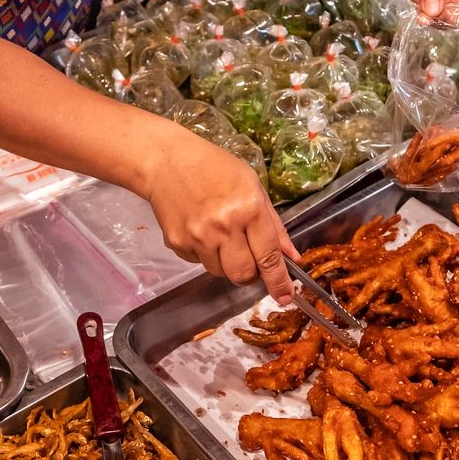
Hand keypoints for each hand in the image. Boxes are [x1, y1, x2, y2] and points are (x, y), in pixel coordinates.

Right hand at [140, 127, 296, 301]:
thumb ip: (274, 226)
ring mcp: (198, 237)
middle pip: (243, 275)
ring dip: (226, 262)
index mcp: (248, 209)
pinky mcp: (178, 244)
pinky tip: (201, 229)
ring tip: (221, 235)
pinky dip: (205, 254)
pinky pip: (199, 263)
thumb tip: (291, 257)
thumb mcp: (254, 187)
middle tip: (249, 258)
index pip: (269, 257)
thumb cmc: (215, 168)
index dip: (279, 282)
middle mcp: (223, 227)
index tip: (286, 297)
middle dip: (250, 274)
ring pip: (220, 272)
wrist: (167, 161)